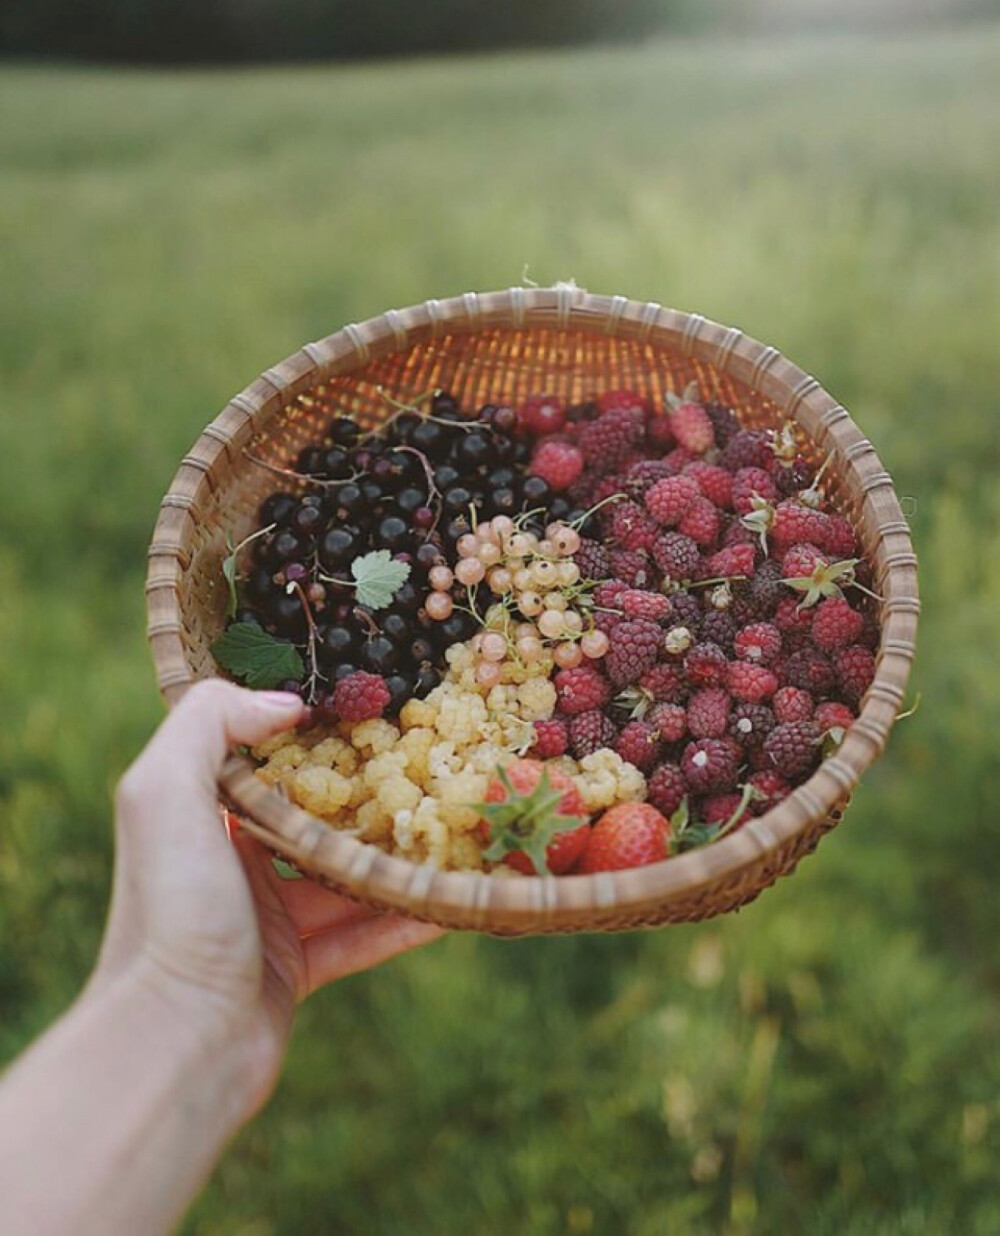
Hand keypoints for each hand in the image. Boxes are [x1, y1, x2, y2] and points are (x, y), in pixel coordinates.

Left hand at [93, 680, 442, 1116]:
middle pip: (315, 814)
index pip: (265, 757)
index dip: (315, 734)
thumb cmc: (173, 909)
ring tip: (455, 828)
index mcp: (200, 814)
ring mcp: (266, 919)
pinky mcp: (297, 970)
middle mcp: (231, 861)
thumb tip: (287, 702)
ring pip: (345, 875)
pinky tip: (452, 900)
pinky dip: (406, 918)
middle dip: (370, 792)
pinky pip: (363, 935)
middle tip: (432, 764)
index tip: (373, 707)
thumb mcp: (165, 793)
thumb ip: (209, 723)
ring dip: (397, 856)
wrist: (177, 1044)